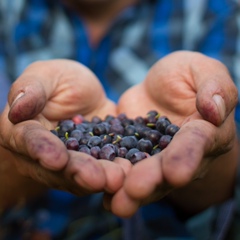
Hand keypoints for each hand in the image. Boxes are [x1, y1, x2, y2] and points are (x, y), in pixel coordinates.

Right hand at [0, 59, 126, 199]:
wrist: (85, 95)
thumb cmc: (59, 80)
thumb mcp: (45, 76)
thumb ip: (31, 90)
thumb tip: (17, 109)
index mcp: (23, 131)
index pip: (28, 141)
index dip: (41, 150)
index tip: (56, 159)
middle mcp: (43, 154)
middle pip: (58, 167)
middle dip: (78, 172)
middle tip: (97, 179)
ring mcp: (70, 161)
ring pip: (82, 174)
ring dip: (100, 178)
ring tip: (118, 179)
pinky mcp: (93, 161)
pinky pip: (103, 167)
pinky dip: (116, 170)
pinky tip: (130, 172)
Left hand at [104, 51, 237, 216]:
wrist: (158, 87)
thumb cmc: (184, 76)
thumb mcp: (201, 70)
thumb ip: (213, 86)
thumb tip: (214, 110)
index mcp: (206, 132)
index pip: (197, 144)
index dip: (187, 157)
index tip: (175, 173)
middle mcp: (183, 153)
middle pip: (168, 168)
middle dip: (152, 180)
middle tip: (134, 192)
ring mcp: (156, 157)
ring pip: (146, 176)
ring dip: (131, 190)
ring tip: (115, 203)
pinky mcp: (133, 155)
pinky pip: (125, 168)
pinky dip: (115, 181)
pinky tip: (102, 195)